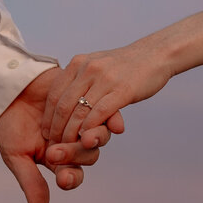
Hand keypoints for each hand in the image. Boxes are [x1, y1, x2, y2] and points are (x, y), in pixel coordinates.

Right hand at [0, 67, 124, 202]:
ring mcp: (83, 122)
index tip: (63, 179)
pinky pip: (106, 112)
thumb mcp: (15, 155)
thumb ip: (30, 180)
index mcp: (59, 160)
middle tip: (54, 151)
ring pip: (99, 136)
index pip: (73, 175)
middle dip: (74, 155)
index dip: (71, 179)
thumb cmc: (8, 124)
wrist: (8, 88)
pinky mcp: (88, 101)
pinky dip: (110, 118)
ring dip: (95, 139)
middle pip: (88, 156)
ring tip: (85, 137)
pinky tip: (113, 123)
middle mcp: (74, 143)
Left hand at [42, 42, 171, 144]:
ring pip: (79, 112)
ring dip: (71, 134)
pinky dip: (90, 129)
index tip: (46, 133)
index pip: (55, 94)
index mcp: (78, 63)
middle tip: (54, 146)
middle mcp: (88, 69)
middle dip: (57, 129)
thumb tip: (64, 100)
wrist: (156, 55)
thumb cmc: (126, 65)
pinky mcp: (122, 90)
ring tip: (68, 147)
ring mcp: (105, 79)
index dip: (49, 117)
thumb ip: (80, 79)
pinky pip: (99, 113)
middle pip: (63, 105)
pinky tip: (86, 139)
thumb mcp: (97, 64)